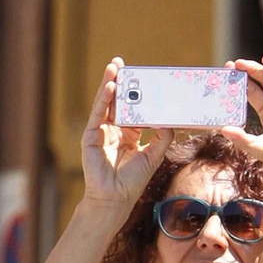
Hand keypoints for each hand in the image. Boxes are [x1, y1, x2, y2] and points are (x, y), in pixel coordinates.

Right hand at [81, 59, 172, 209]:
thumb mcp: (154, 155)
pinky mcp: (91, 137)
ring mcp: (101, 133)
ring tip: (114, 67)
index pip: (132, 108)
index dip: (136, 93)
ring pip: (105, 104)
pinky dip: (103, 100)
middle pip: (116, 101)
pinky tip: (110, 87)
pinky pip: (98, 114)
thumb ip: (163, 137)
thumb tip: (171, 119)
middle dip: (118, 82)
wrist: (116, 198)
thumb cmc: (133, 181)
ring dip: (108, 84)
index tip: (140, 77)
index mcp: (128, 135)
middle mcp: (113, 131)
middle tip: (121, 63)